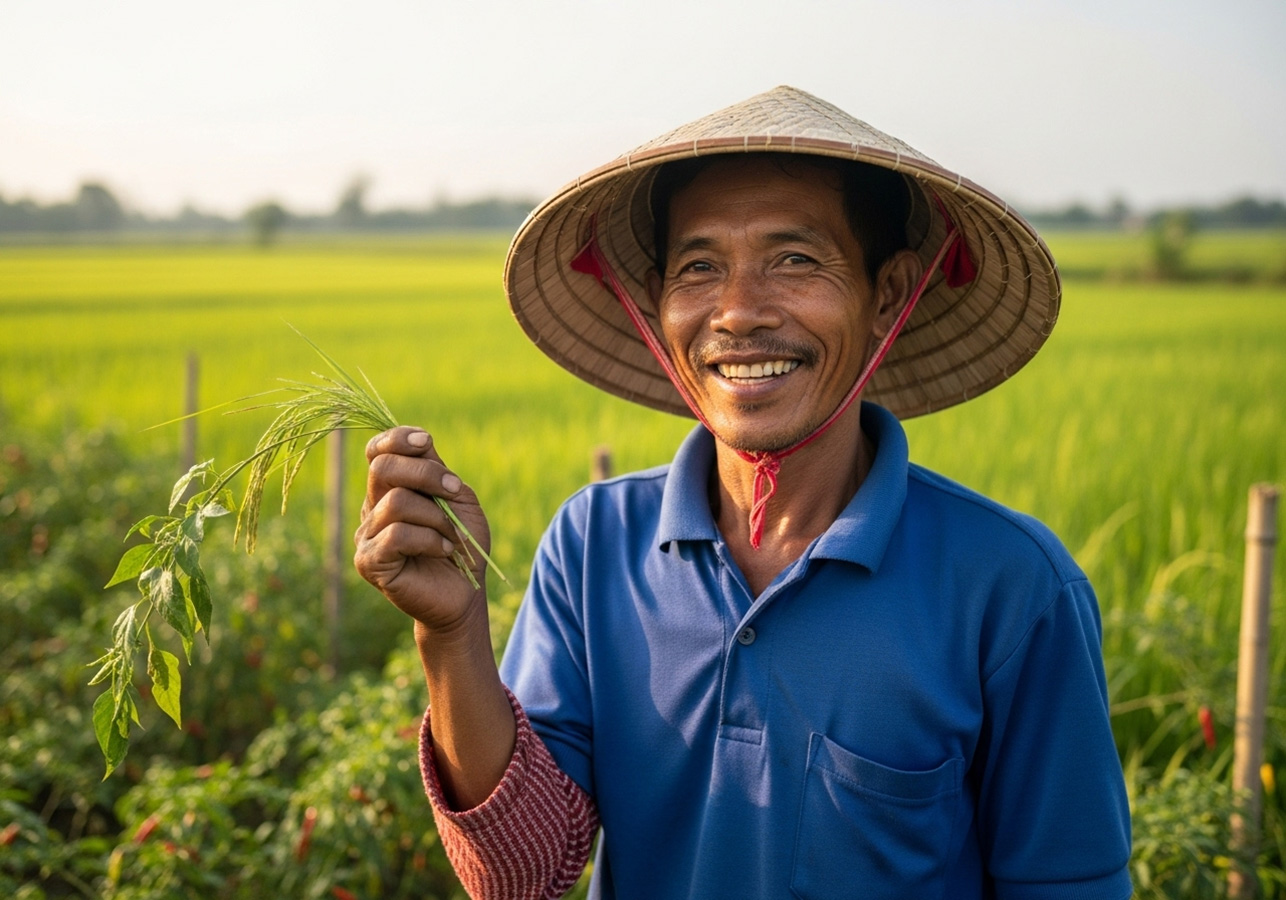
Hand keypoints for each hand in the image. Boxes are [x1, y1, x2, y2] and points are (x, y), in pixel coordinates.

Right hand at [354, 427, 490, 633]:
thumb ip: (438, 470)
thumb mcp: (458, 499)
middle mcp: (372, 508)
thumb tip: (421, 441)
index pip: (378, 451)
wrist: (465, 593)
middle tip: (454, 490)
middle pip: (383, 468)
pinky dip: (430, 539)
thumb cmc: (462, 545)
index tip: (426, 441)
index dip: (397, 438)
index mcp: (391, 489)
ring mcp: (366, 535)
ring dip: (436, 516)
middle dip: (425, 473)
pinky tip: (444, 551)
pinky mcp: (369, 562)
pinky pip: (396, 535)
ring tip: (452, 536)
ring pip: (396, 502)